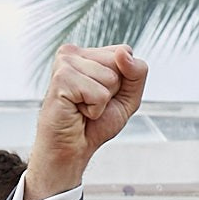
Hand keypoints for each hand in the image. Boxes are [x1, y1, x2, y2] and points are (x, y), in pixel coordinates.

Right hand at [26, 44, 148, 199]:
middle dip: (114, 90)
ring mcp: (65, 63)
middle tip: (92, 103)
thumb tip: (123, 52)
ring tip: (83, 107)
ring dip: (102, 101)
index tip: (104, 95)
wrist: (72, 148)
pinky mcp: (61, 78)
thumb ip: (136, 72)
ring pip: (111, 78)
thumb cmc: (95, 123)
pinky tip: (77, 110)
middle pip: (120, 62)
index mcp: (88, 53)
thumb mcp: (128, 96)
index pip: (126, 52)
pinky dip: (94, 109)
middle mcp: (74, 52)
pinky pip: (99, 94)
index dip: (124, 81)